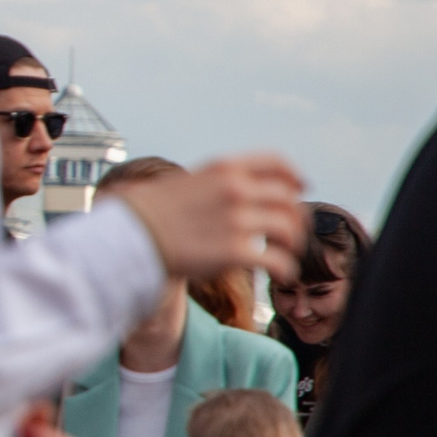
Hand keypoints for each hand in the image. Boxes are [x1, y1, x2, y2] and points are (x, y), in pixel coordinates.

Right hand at [103, 154, 307, 282]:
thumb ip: (217, 184)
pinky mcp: (235, 252)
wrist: (133, 235)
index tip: (302, 186)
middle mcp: (236, 189)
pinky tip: (282, 274)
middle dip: (297, 216)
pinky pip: (278, 260)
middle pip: (288, 198)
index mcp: (225, 169)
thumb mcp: (188, 182)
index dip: (295, 175)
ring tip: (288, 254)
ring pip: (288, 228)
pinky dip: (286, 268)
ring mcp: (237, 220)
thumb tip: (237, 193)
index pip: (276, 162)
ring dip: (294, 243)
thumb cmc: (153, 213)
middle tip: (294, 231)